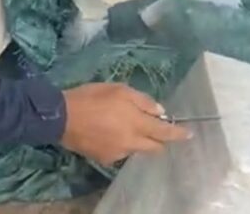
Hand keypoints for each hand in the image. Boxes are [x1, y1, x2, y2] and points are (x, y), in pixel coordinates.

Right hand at [60, 83, 190, 165]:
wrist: (61, 118)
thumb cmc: (91, 97)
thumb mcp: (118, 89)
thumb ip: (142, 101)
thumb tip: (160, 112)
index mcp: (136, 123)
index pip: (165, 132)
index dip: (178, 133)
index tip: (188, 133)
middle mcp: (131, 142)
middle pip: (155, 147)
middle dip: (159, 139)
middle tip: (154, 127)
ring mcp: (118, 153)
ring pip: (137, 149)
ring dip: (138, 140)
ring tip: (121, 125)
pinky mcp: (105, 159)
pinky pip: (121, 152)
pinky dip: (121, 144)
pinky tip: (107, 133)